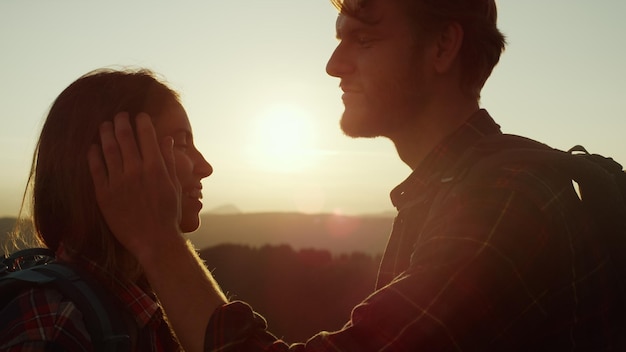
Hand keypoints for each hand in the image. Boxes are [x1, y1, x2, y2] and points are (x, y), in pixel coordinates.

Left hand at [88, 112, 181, 258]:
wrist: (154, 240)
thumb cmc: (168, 213)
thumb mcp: (174, 185)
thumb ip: (169, 160)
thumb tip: (167, 140)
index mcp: (156, 167)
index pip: (147, 135)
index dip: (142, 121)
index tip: (140, 115)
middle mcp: (136, 171)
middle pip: (125, 137)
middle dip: (122, 121)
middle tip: (120, 115)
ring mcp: (119, 182)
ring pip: (108, 149)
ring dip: (106, 133)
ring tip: (105, 125)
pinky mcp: (104, 194)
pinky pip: (96, 168)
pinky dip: (93, 154)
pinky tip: (93, 147)